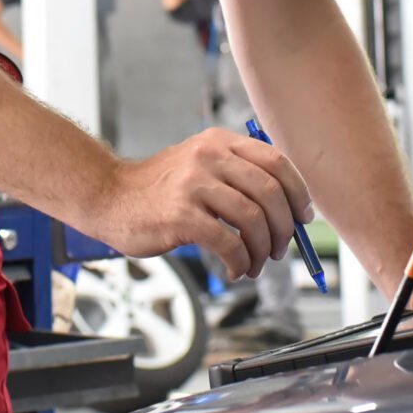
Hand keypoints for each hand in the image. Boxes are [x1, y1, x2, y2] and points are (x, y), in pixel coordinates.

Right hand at [84, 128, 312, 279]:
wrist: (109, 197)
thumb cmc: (160, 190)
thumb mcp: (200, 165)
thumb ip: (238, 176)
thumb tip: (288, 210)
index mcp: (220, 142)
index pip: (277, 161)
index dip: (298, 192)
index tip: (303, 217)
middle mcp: (209, 157)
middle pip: (271, 193)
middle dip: (284, 228)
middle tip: (280, 248)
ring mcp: (194, 185)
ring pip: (253, 220)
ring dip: (263, 249)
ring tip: (256, 263)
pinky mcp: (181, 215)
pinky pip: (228, 243)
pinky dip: (240, 262)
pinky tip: (236, 269)